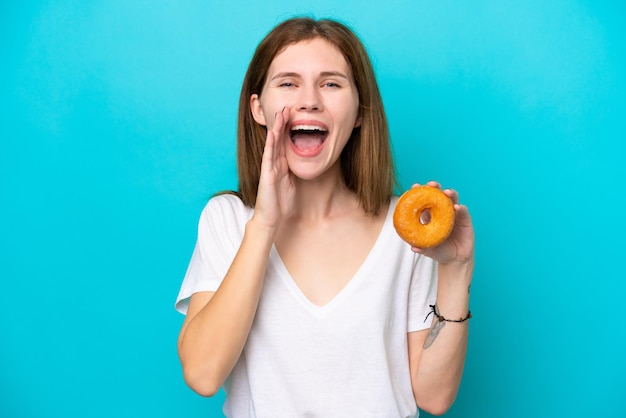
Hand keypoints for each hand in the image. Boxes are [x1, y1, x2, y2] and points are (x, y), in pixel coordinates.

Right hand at [253, 107, 294, 230]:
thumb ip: (295, 172)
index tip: (293, 115)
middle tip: (287, 107)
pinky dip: (270, 143)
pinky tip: (273, 132)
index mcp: (281, 165)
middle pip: (278, 139)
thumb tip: (305, 164)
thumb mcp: (292, 184)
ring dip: (277, 128)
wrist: (271, 219)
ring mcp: (269, 168)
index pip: (284, 143)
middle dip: (282, 123)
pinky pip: (269, 156)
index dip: (288, 129)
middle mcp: (274, 164)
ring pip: (273, 143)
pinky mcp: (267, 174)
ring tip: (281, 113)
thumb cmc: (281, 204)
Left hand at [410, 181, 474, 265]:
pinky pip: (463, 211)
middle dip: (435, 187)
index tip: (415, 186)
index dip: (420, 193)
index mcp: (430, 216)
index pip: (424, 201)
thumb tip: (413, 248)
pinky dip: (460, 208)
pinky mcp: (465, 219)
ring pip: (452, 199)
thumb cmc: (440, 252)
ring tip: (446, 192)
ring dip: (450, 193)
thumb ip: (422, 248)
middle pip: (438, 195)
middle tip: (431, 184)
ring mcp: (454, 214)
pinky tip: (457, 207)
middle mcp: (442, 212)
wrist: (456, 259)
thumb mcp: (430, 251)